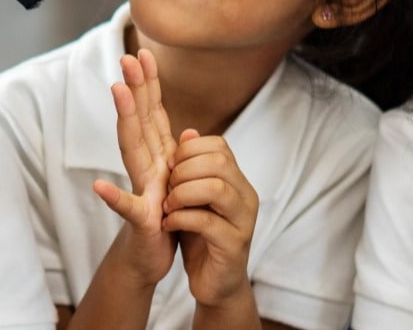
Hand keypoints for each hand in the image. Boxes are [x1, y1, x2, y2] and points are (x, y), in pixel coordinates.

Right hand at [96, 51, 179, 286]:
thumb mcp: (177, 184)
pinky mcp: (140, 219)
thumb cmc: (163, 219)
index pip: (153, 115)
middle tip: (128, 57)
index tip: (146, 54)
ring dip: (124, 120)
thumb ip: (177, 157)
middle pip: (138, 122)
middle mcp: (145, 168)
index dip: (150, 86)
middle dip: (134, 89)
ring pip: (132, 150)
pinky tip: (98, 185)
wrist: (149, 258)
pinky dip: (113, 196)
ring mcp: (140, 190)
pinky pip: (127, 207)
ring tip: (117, 92)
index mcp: (158, 158)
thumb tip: (191, 131)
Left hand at [163, 129, 257, 306]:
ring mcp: (243, 221)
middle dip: (183, 171)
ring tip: (167, 207)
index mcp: (236, 180)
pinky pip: (208, 222)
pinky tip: (168, 224)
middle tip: (167, 188)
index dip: (188, 150)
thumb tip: (187, 131)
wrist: (213, 281)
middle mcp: (246, 196)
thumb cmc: (200, 236)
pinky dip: (181, 219)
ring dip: (182, 194)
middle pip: (219, 162)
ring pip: (216, 189)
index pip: (218, 146)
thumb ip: (189, 167)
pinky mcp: (234, 245)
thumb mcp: (190, 197)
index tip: (169, 167)